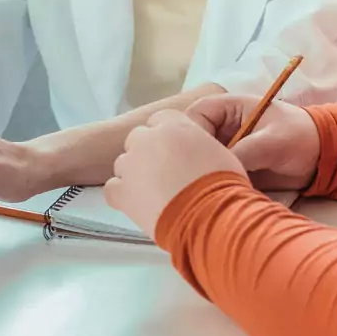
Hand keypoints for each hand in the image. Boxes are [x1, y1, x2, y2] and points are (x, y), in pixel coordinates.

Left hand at [105, 110, 244, 238]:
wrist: (211, 215)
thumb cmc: (223, 184)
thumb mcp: (218, 151)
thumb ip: (198, 143)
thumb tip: (195, 152)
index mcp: (174, 124)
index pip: (160, 120)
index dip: (167, 137)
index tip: (176, 152)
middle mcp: (147, 138)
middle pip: (138, 139)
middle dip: (148, 153)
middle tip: (166, 174)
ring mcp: (130, 164)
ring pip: (124, 163)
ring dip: (136, 174)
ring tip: (155, 193)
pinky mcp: (120, 191)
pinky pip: (113, 188)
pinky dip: (123, 195)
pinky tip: (140, 204)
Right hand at [185, 95, 319, 191]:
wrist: (323, 158)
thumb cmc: (301, 137)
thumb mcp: (274, 141)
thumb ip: (246, 151)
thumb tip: (221, 167)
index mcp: (231, 108)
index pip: (198, 114)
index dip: (192, 132)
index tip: (197, 154)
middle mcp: (224, 128)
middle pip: (195, 140)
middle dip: (196, 158)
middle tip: (204, 177)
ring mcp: (228, 149)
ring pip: (204, 161)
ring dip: (206, 174)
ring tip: (213, 189)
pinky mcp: (234, 168)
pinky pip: (217, 177)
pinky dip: (217, 186)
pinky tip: (221, 195)